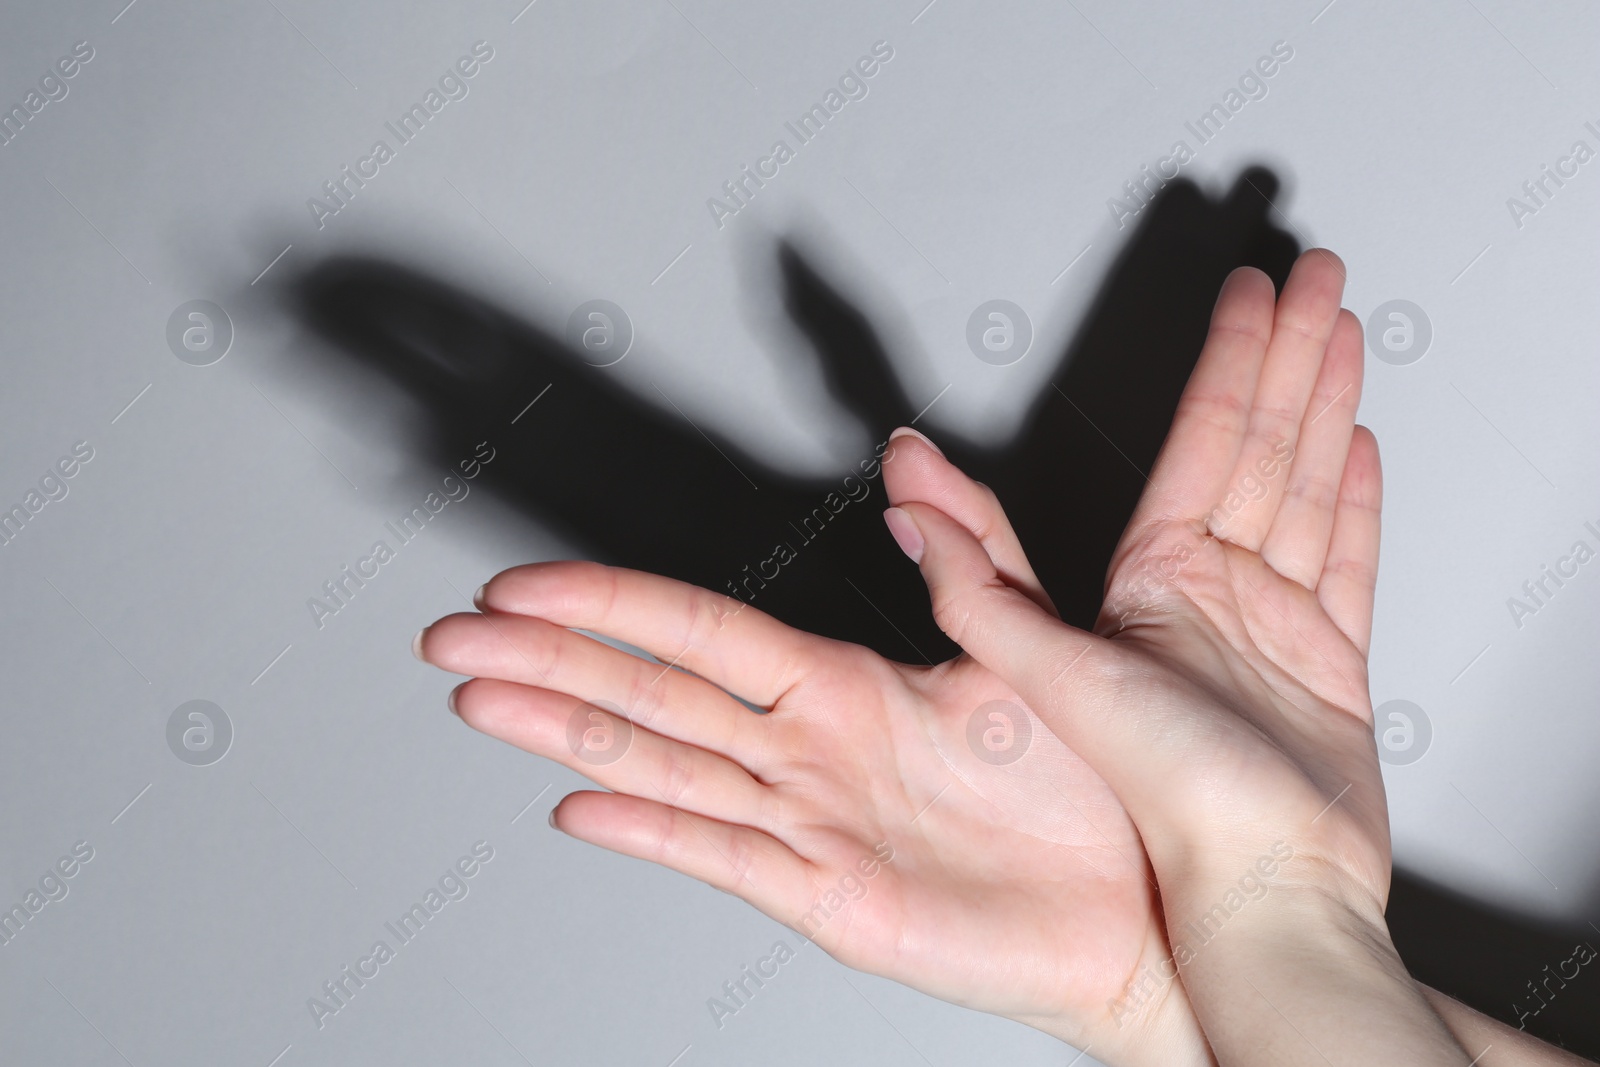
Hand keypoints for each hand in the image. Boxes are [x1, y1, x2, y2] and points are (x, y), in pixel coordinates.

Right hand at [414, 479, 1211, 1065]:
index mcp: (848, 686)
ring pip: (665, 763)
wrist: (1160, 902)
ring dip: (567, 727)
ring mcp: (812, 827)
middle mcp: (812, 752)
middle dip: (549, 656)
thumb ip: (970, 549)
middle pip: (653, 690)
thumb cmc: (1101, 784)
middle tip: (453, 635)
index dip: (610, 600)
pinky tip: (580, 803)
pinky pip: (729, 855)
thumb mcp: (1031, 642)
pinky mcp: (834, 900)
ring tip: (479, 699)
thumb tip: (914, 454)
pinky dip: (652, 831)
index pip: (700, 628)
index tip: (527, 581)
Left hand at [885, 249, 1471, 1061]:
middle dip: (1289, 356)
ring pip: (1304, 485)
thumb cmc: (1162, 806)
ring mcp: (1272, 626)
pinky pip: (1346, 562)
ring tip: (1344, 335)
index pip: (1199, 442)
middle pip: (1258, 445)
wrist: (1258, 896)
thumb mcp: (1046, 677)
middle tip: (1316, 278)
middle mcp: (1209, 595)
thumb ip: (977, 584)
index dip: (1230, 361)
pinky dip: (1353, 505)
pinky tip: (1357, 449)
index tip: (1245, 297)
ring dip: (1324, 407)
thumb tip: (903, 505)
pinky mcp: (1325, 667)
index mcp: (1152, 585)